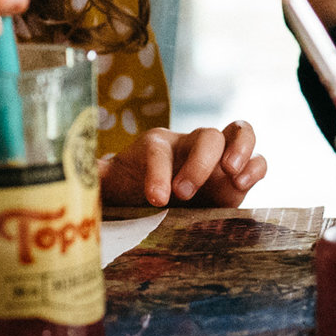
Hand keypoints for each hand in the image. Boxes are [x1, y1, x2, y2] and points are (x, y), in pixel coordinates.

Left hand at [100, 123, 265, 207]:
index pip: (160, 149)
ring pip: (240, 132)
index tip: (155, 199)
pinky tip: (244, 185)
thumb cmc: (131, 188)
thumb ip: (97, 176)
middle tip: (185, 194)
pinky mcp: (237, 178)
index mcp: (158, 144)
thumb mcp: (111, 182)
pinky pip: (257, 161)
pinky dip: (255, 167)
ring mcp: (219, 158)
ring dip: (240, 149)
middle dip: (198, 164)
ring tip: (232, 174)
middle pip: (206, 135)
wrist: (154, 203)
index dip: (159, 172)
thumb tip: (78, 172)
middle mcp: (191, 145)